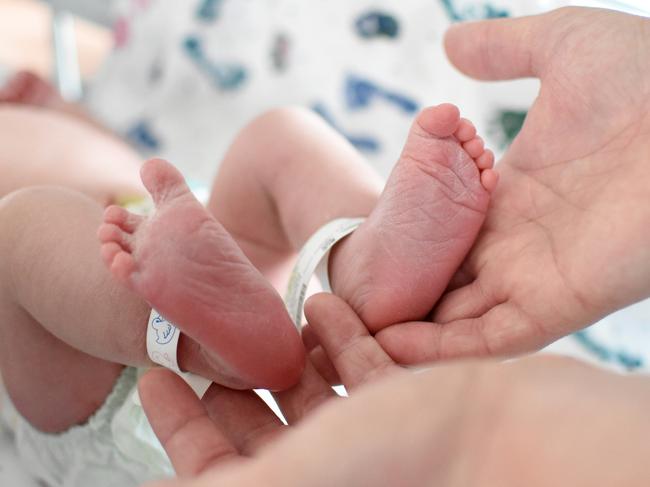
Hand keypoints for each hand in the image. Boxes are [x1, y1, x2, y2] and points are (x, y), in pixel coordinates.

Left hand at [139, 294, 649, 486]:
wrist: (512, 439)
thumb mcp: (296, 477)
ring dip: (286, 351)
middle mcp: (336, 469)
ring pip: (313, 393)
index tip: (153, 373)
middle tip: (203, 337)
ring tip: (265, 311)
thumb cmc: (402, 460)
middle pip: (261, 427)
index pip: (214, 467)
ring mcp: (376, 436)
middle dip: (230, 380)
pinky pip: (363, 368)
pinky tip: (326, 299)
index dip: (178, 423)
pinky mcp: (413, 403)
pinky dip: (341, 336)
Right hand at [376, 7, 649, 361]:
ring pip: (453, 318)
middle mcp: (514, 241)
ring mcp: (532, 276)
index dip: (397, 240)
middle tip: (333, 303)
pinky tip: (383, 347)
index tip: (354, 250)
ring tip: (342, 334)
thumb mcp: (562, 45)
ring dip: (400, 328)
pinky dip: (437, 350)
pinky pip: (485, 339)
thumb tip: (450, 42)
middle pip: (438, 279)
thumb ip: (502, 48)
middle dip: (390, 293)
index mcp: (509, 191)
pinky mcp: (554, 305)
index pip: (438, 227)